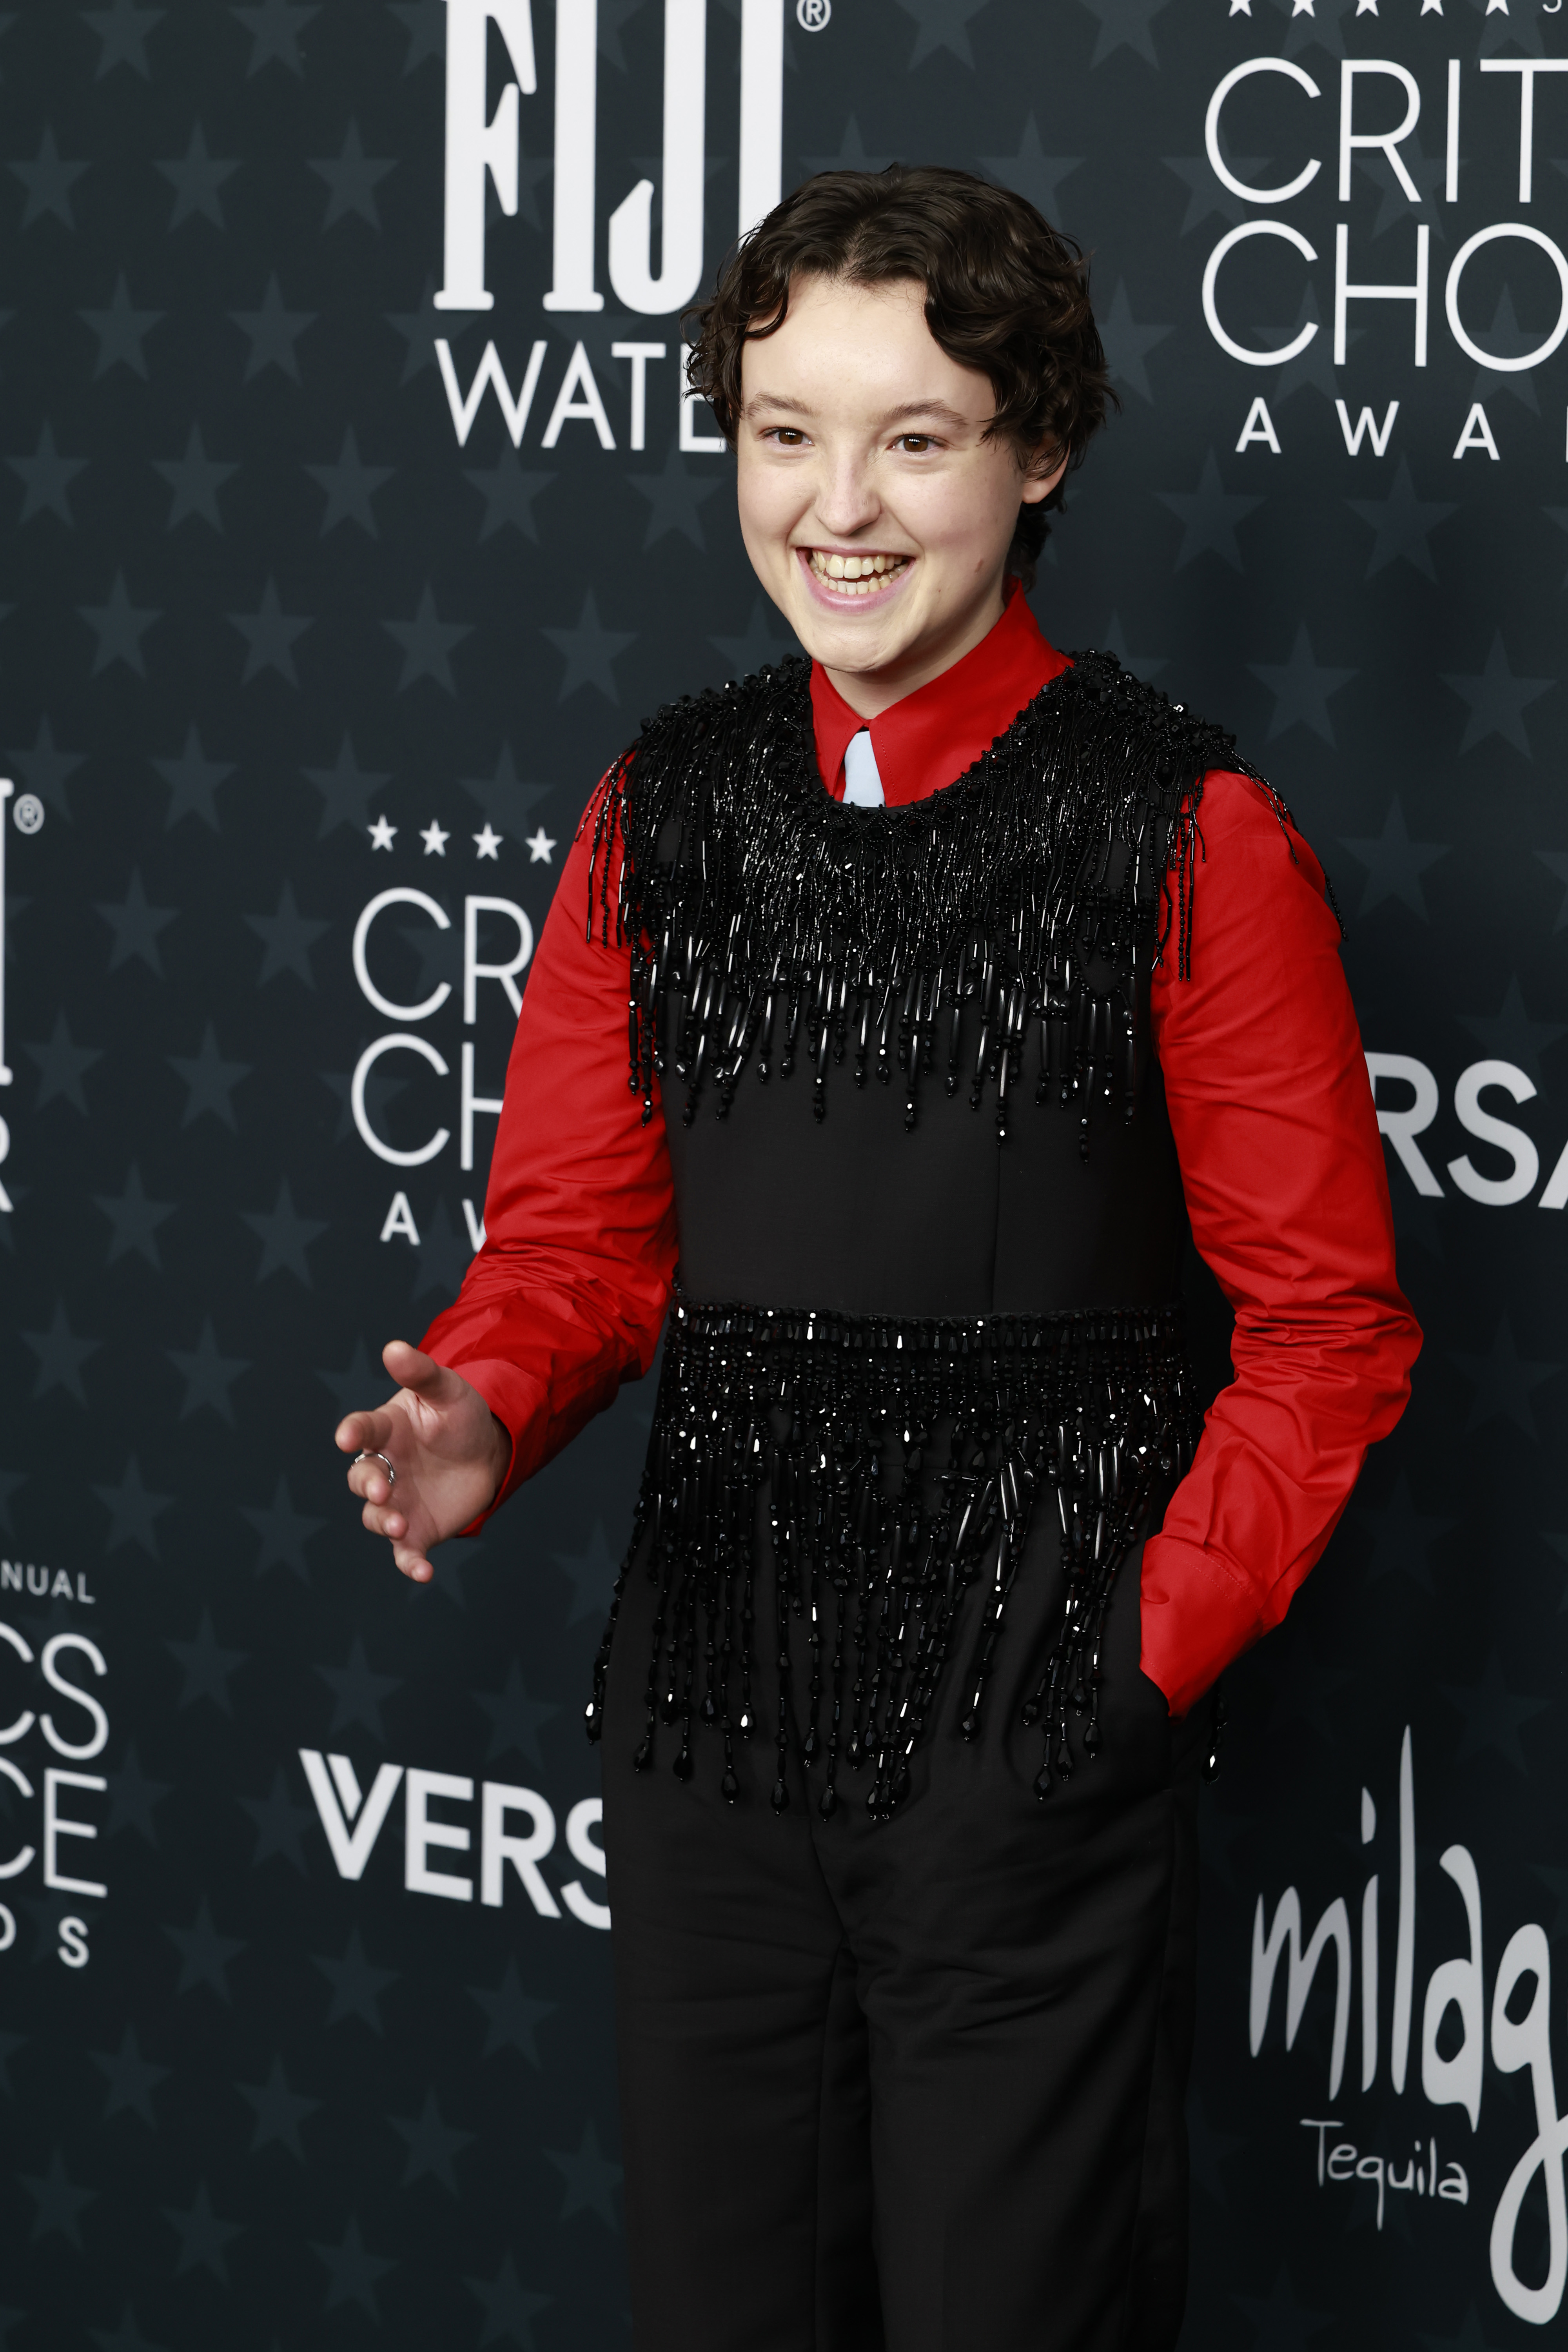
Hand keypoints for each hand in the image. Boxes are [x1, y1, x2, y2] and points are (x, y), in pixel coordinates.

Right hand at [335, 1341, 510, 1583]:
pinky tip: (423, 1574)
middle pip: (362, 1478)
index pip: (361, 1430)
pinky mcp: (416, 1531)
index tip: (346, 1436)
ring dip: (384, 1523)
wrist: (486, 1452)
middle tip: (383, 1489)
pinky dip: (410, 1565)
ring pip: (376, 1517)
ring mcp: (397, 1502)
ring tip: (400, 1526)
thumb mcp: (446, 1390)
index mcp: (385, 1431)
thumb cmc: (459, 1416)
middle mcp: (384, 1468)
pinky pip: (405, 1552)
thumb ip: (422, 1373)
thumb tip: (393, 1347)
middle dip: (368, 1484)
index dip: (352, 1432)